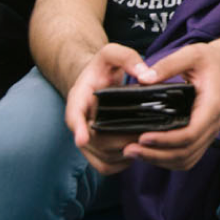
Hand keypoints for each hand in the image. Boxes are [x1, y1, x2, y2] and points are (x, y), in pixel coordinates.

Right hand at [66, 42, 149, 174]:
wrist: (96, 80)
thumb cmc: (103, 67)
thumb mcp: (112, 53)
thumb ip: (128, 58)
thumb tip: (145, 76)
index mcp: (79, 98)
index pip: (74, 115)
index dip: (78, 128)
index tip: (82, 138)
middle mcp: (80, 122)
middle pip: (93, 142)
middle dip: (118, 141)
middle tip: (143, 134)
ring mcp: (86, 138)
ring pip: (101, 158)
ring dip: (123, 154)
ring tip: (145, 143)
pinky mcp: (95, 150)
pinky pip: (105, 166)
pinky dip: (121, 164)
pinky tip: (138, 153)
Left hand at [121, 41, 219, 171]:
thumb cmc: (208, 60)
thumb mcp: (190, 54)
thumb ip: (168, 65)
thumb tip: (144, 79)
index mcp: (212, 105)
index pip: (190, 134)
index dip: (166, 140)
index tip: (143, 137)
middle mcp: (213, 124)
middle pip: (186, 152)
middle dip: (156, 155)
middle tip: (129, 149)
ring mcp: (208, 133)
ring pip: (185, 159)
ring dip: (159, 160)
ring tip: (133, 152)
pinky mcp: (201, 136)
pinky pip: (186, 157)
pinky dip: (167, 159)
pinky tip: (148, 152)